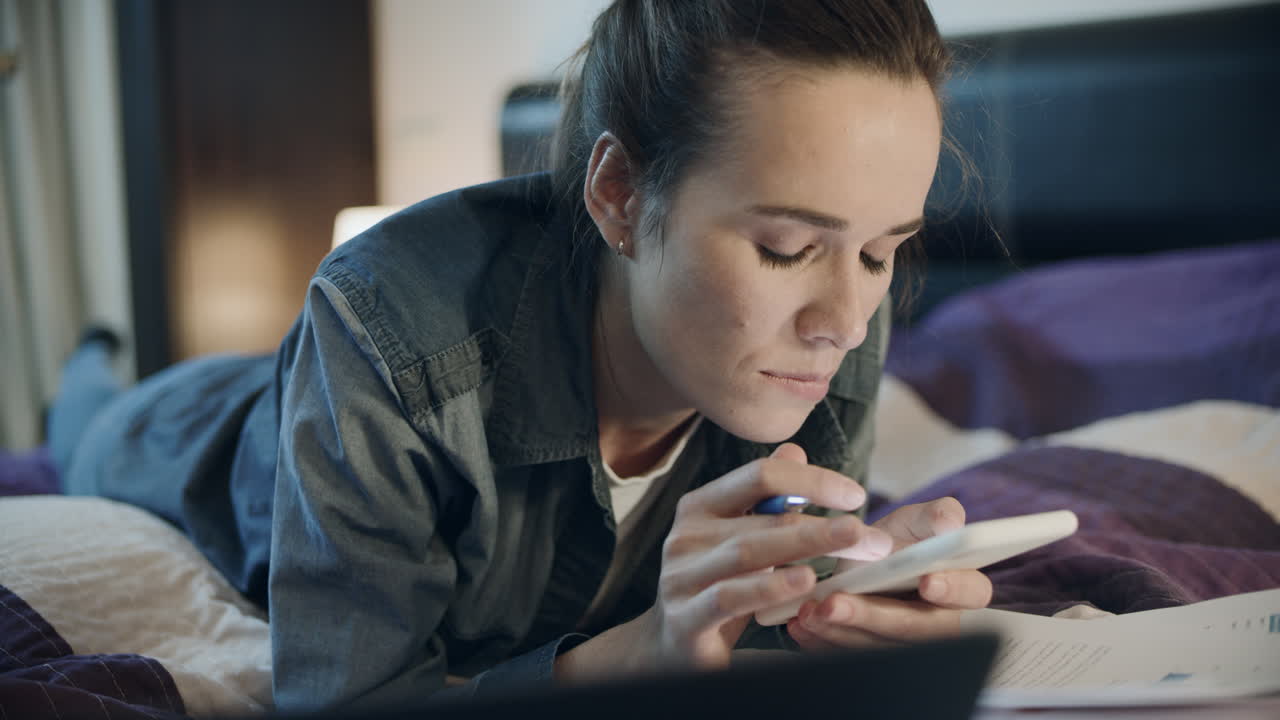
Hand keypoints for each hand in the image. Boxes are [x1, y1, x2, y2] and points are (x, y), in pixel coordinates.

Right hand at [555, 443, 891, 681]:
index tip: (855, 495)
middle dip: (822, 525)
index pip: (759, 475)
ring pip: (748, 553)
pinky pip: (730, 597)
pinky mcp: (684, 617)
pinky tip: (804, 583)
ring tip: (849, 547)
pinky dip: (769, 588)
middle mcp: (686, 534)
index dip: (810, 480)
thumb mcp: (740, 537)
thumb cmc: (717, 585)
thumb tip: (795, 451)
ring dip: (804, 547)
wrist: (671, 645)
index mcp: (701, 506)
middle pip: (762, 519)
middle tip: (870, 535)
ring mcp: (681, 575)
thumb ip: (765, 498)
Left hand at [785, 497, 993, 650]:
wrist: (856, 566)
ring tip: (809, 613)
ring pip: (881, 648)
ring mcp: (906, 645)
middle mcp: (940, 622)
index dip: (952, 588)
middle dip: (873, 617)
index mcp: (961, 585)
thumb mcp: (912, 522)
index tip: (928, 581)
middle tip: (835, 604)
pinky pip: (852, 658)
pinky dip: (824, 643)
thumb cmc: (893, 542)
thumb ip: (934, 517)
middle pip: (917, 629)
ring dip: (841, 632)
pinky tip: (802, 625)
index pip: (970, 592)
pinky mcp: (875, 657)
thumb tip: (950, 522)